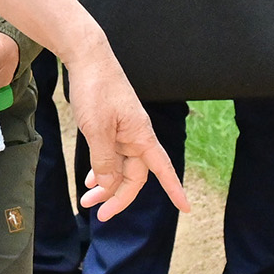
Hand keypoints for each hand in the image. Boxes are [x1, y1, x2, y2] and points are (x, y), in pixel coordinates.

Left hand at [63, 42, 188, 219]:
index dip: (174, 189)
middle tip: (97, 214)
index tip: (186, 208)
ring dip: (106, 185)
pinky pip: (111, 155)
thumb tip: (110, 185)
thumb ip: (104, 159)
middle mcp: (137, 136)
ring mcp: (124, 132)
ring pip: (120, 167)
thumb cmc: (96, 89)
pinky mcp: (111, 126)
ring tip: (87, 200)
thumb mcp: (96, 129)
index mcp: (141, 137)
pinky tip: (91, 180)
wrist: (87, 58)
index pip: (162, 170)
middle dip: (117, 197)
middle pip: (134, 176)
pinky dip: (102, 169)